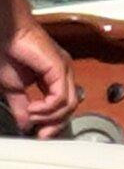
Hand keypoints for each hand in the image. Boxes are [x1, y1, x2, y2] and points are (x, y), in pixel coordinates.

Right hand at [1, 20, 75, 137]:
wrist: (6, 33)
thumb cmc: (8, 53)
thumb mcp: (13, 87)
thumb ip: (21, 106)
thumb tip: (25, 124)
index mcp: (55, 77)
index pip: (64, 105)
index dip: (54, 123)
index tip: (40, 135)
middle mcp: (65, 73)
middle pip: (71, 107)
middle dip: (55, 124)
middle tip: (40, 133)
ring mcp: (64, 70)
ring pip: (69, 104)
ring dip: (48, 117)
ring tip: (30, 115)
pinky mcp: (60, 68)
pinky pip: (61, 97)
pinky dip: (47, 108)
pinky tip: (33, 108)